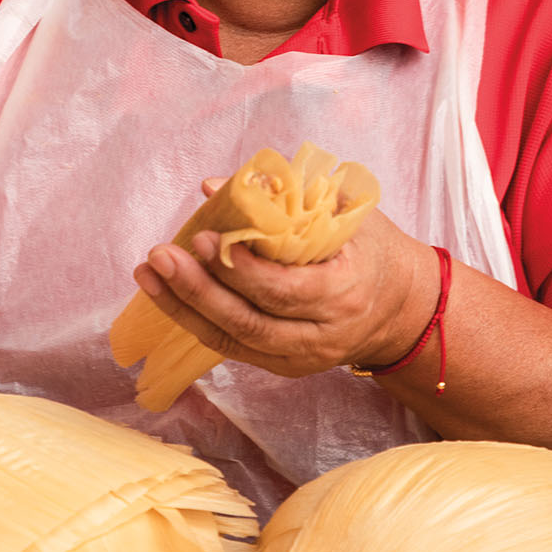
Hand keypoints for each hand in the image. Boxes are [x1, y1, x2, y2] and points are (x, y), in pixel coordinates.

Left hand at [130, 206, 441, 378]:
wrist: (403, 308)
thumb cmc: (373, 250)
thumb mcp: (346, 214)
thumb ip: (287, 197)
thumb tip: (217, 186)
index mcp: (344, 293)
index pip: (283, 290)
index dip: (239, 269)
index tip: (203, 237)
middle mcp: (322, 335)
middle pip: (249, 322)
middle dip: (198, 290)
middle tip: (161, 256)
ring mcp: (300, 357)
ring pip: (233, 341)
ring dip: (183, 308)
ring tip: (148, 274)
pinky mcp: (283, 365)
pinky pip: (232, 346)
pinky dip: (196, 320)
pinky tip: (166, 294)